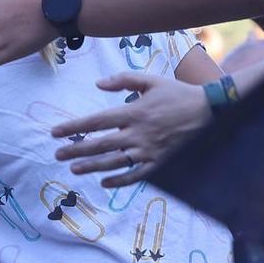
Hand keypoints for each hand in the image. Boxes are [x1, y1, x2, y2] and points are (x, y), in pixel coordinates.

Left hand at [51, 72, 211, 185]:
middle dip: (76, 150)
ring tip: (74, 169)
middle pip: (100, 144)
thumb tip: (97, 84)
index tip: (55, 132)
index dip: (74, 127)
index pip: (96, 121)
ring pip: (114, 162)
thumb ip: (123, 80)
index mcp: (133, 112)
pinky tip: (104, 182)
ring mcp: (148, 150)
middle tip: (57, 154)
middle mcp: (137, 133)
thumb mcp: (150, 80)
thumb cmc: (177, 93)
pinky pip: (136, 175)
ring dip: (92, 166)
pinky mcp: (159, 161)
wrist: (208, 110)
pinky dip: (119, 180)